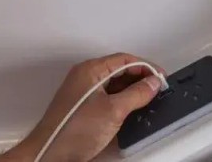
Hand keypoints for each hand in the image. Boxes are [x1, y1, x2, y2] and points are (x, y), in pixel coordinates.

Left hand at [0, 53, 163, 161]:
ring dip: (131, 89)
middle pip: (119, 69)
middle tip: (157, 88)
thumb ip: (136, 94)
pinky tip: (131, 108)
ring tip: (148, 98)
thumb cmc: (72, 131)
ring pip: (114, 83)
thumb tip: (152, 84)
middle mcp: (85, 76)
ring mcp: (83, 91)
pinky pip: (107, 94)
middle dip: (140, 77)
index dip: (145, 66)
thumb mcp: (114, 111)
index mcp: (91, 70)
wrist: (51, 152)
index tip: (160, 77)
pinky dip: (121, 98)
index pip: (124, 59)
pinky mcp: (83, 105)